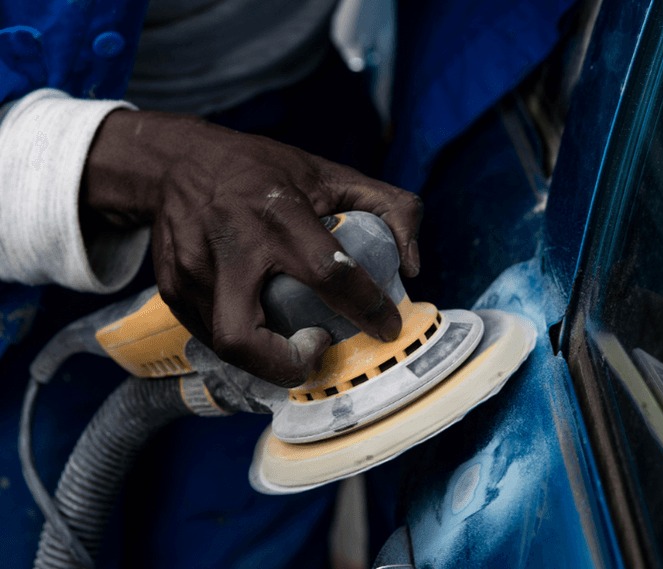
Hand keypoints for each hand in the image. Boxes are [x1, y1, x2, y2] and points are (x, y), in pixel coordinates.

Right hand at [81, 109, 421, 387]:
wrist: (177, 162)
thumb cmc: (262, 170)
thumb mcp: (331, 173)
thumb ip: (389, 208)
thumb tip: (412, 266)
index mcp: (277, 213)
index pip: (329, 273)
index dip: (366, 308)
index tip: (386, 326)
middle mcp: (230, 247)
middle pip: (244, 338)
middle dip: (288, 365)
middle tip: (317, 349)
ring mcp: (193, 273)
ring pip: (225, 346)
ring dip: (267, 359)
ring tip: (293, 341)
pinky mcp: (173, 290)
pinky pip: (211, 338)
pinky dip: (245, 345)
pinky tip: (264, 326)